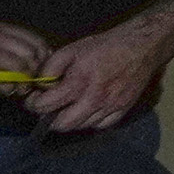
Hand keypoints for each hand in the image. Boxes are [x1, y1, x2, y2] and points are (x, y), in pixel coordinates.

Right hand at [0, 17, 53, 94]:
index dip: (42, 59)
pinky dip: (9, 86)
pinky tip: (4, 91)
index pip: (35, 40)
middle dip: (36, 72)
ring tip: (17, 90)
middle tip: (28, 85)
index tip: (36, 74)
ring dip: (24, 81)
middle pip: (32, 52)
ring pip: (20, 63)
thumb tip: (20, 68)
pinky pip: (1, 74)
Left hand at [25, 17, 170, 134]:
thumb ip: (51, 67)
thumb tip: (38, 83)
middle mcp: (95, 98)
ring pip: (82, 126)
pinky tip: (85, 110)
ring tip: (65, 108)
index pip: (47, 105)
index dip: (34, 104)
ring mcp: (110, 106)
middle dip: (49, 120)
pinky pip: (101, 125)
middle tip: (46, 110)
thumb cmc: (104, 47)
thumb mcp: (72, 50)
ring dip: (69, 121)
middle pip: (63, 124)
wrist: (140, 46)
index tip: (33, 100)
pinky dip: (90, 121)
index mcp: (79, 82)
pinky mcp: (123, 109)